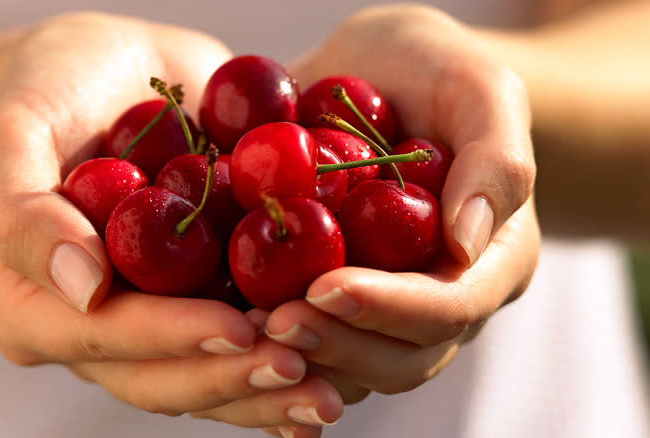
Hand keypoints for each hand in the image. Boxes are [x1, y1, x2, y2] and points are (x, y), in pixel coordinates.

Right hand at [0, 13, 341, 434]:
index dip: (170, 338)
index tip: (236, 328)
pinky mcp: (204, 303)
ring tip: (329, 391)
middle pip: (161, 377)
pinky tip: (338, 375)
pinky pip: (243, 348)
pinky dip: (290, 362)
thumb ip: (24, 211)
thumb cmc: (61, 89)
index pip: (102, 336)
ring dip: (268, 390)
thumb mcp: (18, 130)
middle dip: (231, 378)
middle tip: (298, 369)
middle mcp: (97, 329)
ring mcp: (156, 321)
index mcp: (35, 305)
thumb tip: (84, 288)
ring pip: (208, 378)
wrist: (128, 72)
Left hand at [258, 5, 539, 432]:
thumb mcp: (476, 86)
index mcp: (490, 260)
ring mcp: (388, 307)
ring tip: (240, 329)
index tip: (323, 287)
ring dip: (299, 357)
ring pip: (353, 367)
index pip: (449, 307)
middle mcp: (440, 297)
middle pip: (401, 358)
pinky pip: (311, 341)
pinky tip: (226, 319)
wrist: (378, 72)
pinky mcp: (337, 300)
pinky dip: (270, 342)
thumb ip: (495, 158)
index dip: (388, 308)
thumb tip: (468, 242)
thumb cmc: (433, 70)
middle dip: (336, 345)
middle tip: (269, 321)